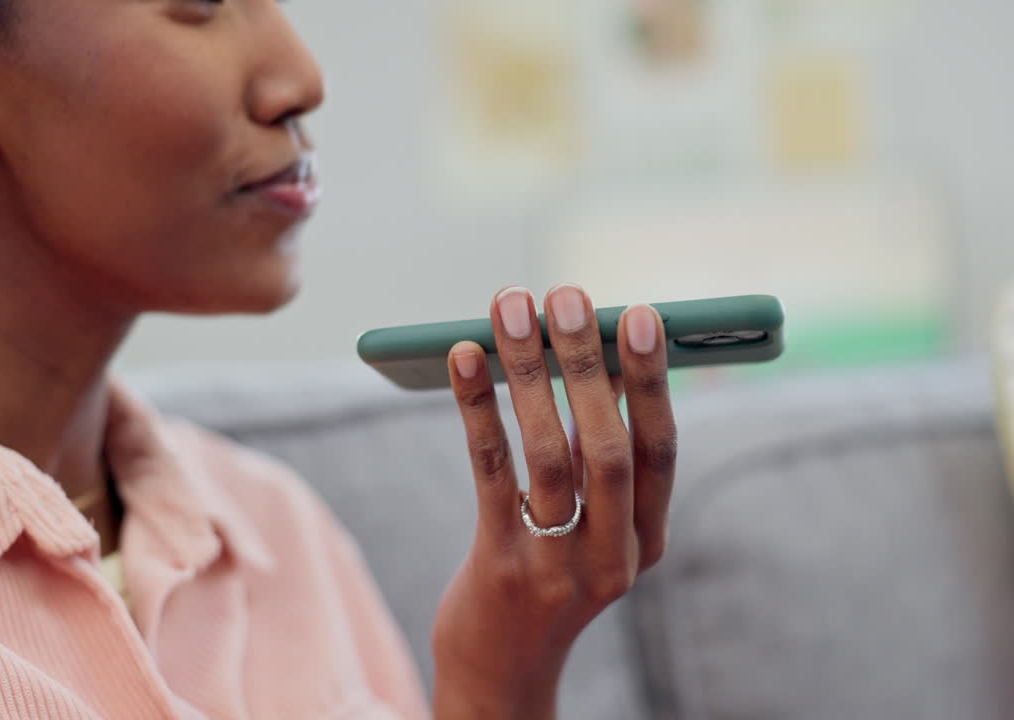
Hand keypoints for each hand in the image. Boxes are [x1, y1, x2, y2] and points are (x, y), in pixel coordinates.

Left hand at [430, 285, 677, 718]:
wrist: (503, 670)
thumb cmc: (546, 573)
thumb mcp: (588, 525)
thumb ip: (592, 459)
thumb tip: (578, 355)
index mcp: (646, 539)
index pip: (660, 449)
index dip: (650, 380)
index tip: (639, 314)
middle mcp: (613, 555)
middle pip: (608, 445)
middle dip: (586, 363)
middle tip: (565, 294)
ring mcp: (557, 565)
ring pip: (549, 454)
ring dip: (528, 372)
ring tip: (510, 306)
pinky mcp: (501, 567)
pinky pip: (491, 473)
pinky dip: (479, 407)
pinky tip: (465, 358)